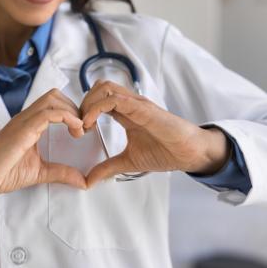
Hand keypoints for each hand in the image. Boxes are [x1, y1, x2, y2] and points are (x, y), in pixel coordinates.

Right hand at [0, 89, 86, 207]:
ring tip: (80, 130)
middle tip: (83, 129)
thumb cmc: (4, 173)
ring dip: (72, 111)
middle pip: (55, 95)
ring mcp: (23, 121)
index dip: (72, 112)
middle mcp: (26, 118)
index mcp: (29, 123)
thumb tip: (83, 181)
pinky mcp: (22, 130)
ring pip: (52, 99)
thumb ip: (61, 173)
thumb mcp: (40, 172)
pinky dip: (66, 117)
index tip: (82, 129)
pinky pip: (47, 114)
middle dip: (74, 108)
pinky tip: (75, 130)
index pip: (54, 103)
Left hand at [80, 80, 230, 186]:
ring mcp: (135, 103)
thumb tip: (89, 180)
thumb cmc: (164, 152)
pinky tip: (90, 124)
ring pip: (104, 87)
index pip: (98, 99)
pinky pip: (114, 99)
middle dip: (82, 104)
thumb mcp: (128, 161)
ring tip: (84, 125)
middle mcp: (129, 103)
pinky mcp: (142, 108)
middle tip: (78, 127)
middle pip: (98, 88)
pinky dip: (97, 108)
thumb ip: (108, 167)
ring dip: (88, 103)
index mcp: (125, 112)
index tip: (78, 131)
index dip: (84, 111)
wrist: (189, 153)